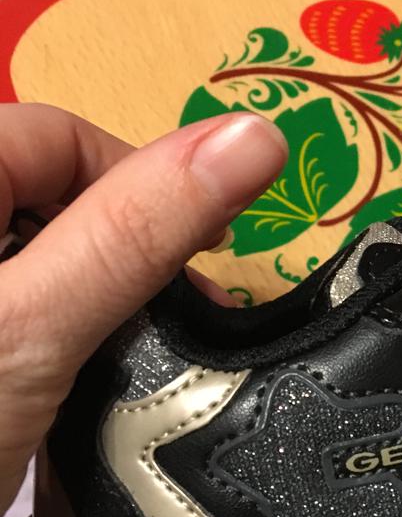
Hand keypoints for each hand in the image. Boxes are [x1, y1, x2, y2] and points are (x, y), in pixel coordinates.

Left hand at [0, 103, 286, 516]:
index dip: (144, 190)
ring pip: (32, 255)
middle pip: (46, 193)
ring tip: (117, 369)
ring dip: (88, 302)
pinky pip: (13, 306)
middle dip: (119, 255)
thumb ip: (136, 231)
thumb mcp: (28, 332)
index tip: (195, 284)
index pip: (62, 136)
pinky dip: (47, 334)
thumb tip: (262, 133)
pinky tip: (58, 384)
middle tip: (166, 337)